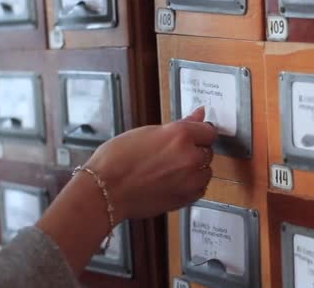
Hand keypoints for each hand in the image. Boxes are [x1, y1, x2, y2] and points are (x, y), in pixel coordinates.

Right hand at [84, 106, 217, 222]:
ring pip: (205, 171)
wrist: (105, 191)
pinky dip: (190, 185)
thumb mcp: (148, 132)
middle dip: (194, 151)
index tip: (195, 136)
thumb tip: (199, 115)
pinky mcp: (186, 198)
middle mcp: (190, 156)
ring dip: (194, 170)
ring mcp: (190, 179)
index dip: (199, 133)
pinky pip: (199, 188)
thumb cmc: (117, 160)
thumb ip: (180, 124)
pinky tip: (171, 182)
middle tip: (172, 155)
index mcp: (181, 135)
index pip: (209, 130)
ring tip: (169, 170)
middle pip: (208, 151)